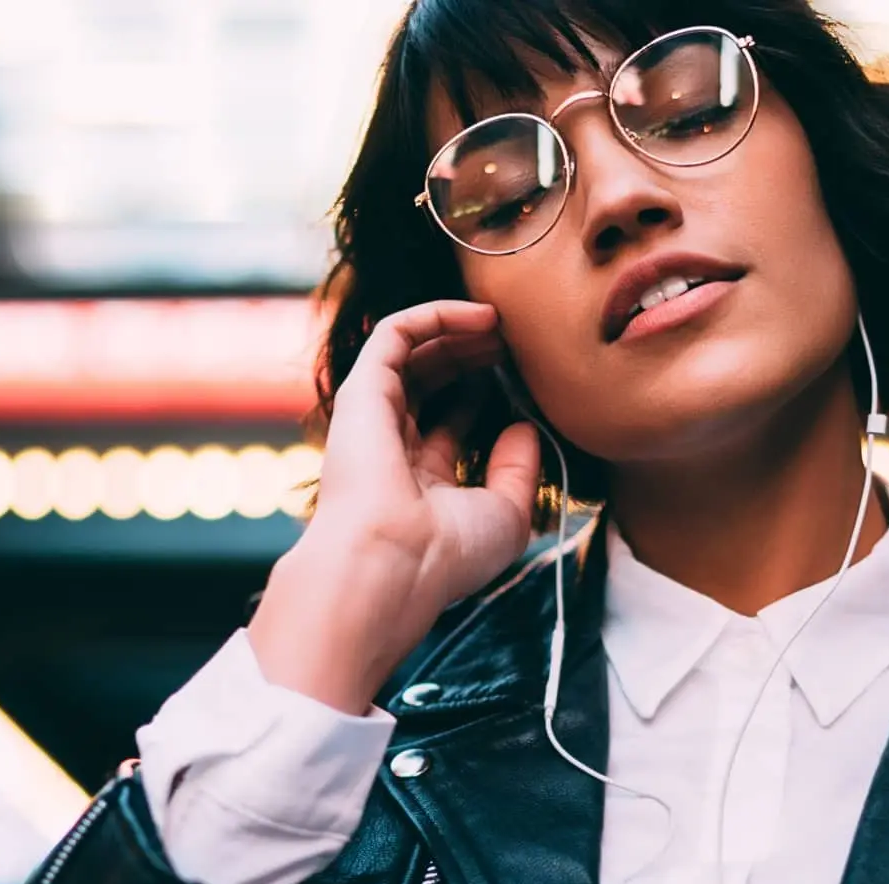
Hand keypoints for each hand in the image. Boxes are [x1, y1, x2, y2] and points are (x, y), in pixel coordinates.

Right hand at [248, 301, 541, 712]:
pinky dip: (437, 314)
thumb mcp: (507, 514)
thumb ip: (519, 469)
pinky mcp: (362, 390)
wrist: (392, 564)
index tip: (525, 379)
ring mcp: (373, 416)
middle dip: (473, 354)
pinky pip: (395, 332)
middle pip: (430, 380)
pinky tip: (481, 316)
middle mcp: (392, 445)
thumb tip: (524, 426)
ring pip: (412, 351)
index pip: (449, 421)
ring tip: (502, 323)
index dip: (485, 393)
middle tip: (515, 342)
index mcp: (421, 479)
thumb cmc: (446, 554)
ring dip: (458, 330)